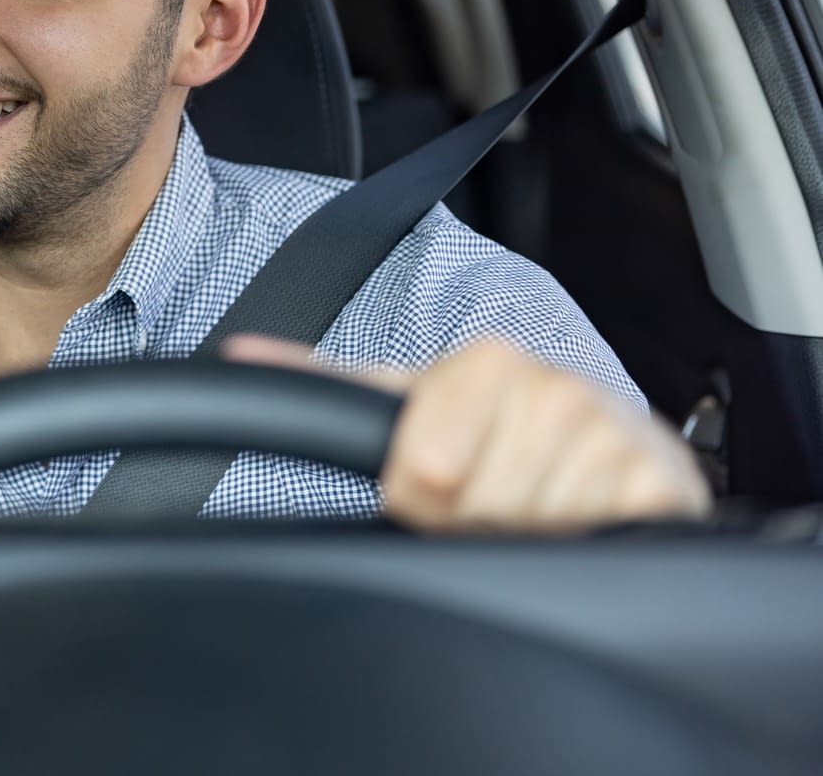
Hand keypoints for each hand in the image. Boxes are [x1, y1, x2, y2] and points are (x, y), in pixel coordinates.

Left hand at [225, 334, 710, 532]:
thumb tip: (234, 352)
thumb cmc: (495, 427)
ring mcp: (611, 431)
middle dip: (473, 521)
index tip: (432, 484)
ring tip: (532, 505)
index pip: (423, 469)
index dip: (418, 496)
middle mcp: (552, 386)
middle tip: (488, 499)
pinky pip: (602, 539)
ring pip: (533, 529)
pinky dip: (585, 544)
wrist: (609, 443)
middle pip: (476, 509)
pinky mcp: (661, 482)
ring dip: (526, 535)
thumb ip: (325, 383)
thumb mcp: (411, 398)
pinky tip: (582, 515)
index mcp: (485, 363)